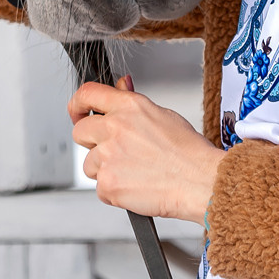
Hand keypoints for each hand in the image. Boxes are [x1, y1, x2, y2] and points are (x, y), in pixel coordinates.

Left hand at [68, 75, 224, 221]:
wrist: (201, 182)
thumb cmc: (189, 153)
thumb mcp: (163, 115)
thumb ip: (132, 104)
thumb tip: (120, 86)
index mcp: (129, 107)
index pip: (87, 93)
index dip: (77, 104)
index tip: (77, 112)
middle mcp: (115, 128)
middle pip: (80, 132)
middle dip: (92, 143)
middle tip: (115, 153)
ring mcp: (108, 156)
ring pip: (90, 165)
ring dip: (106, 171)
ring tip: (136, 173)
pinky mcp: (108, 183)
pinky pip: (100, 189)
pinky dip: (115, 192)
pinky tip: (137, 187)